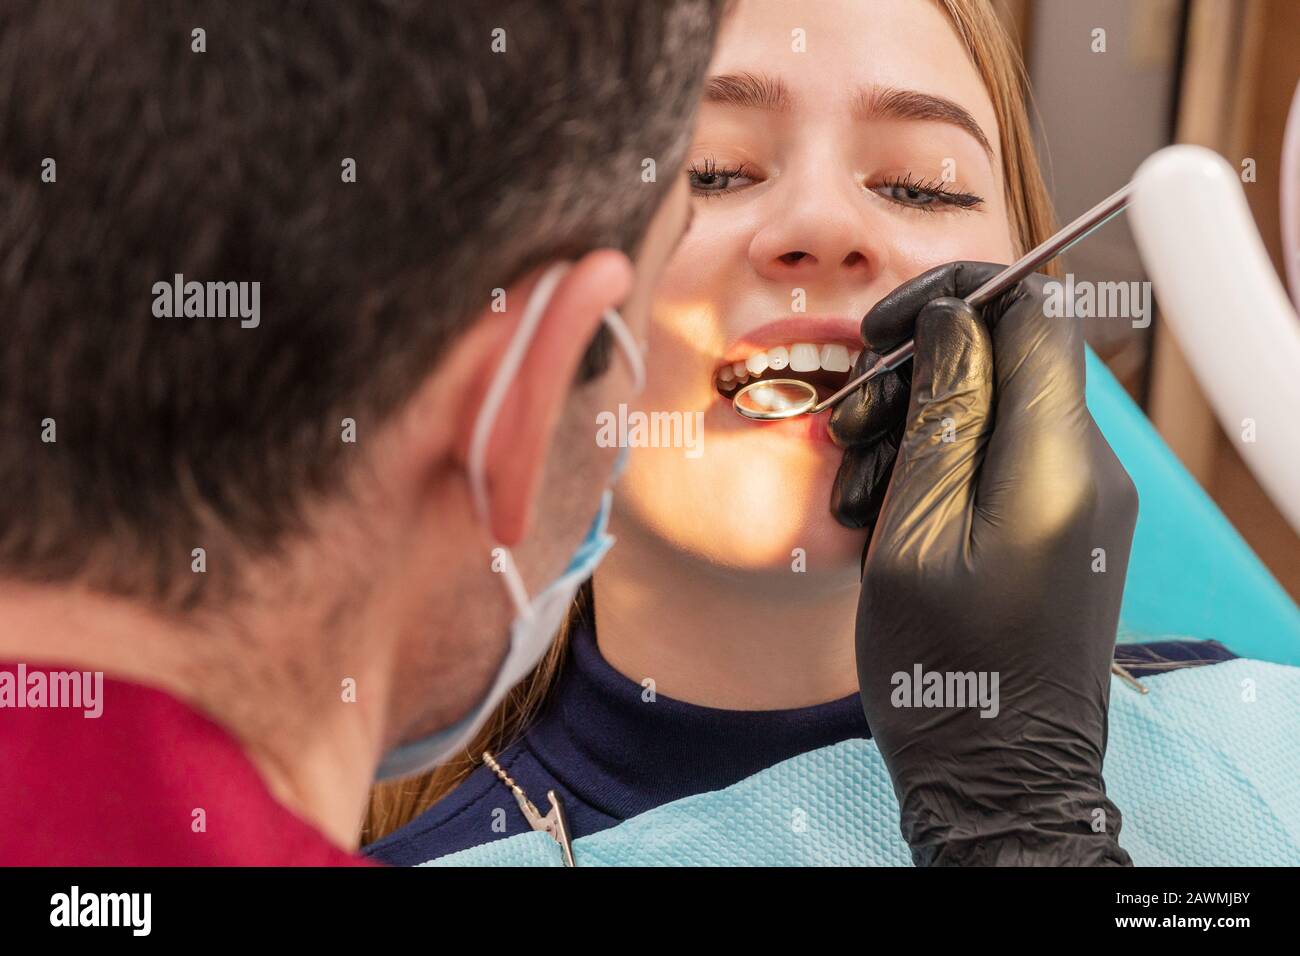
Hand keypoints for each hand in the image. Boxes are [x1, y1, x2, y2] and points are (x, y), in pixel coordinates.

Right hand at [829, 261, 1137, 865]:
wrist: (998, 778)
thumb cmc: (946, 671)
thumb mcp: (914, 532)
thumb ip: (943, 414)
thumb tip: (957, 318)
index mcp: (1054, 463)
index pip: (1034, 315)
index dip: (956, 299)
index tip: (883, 328)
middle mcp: (1086, 470)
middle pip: (1008, 360)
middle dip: (917, 375)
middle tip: (847, 424)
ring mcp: (1078, 501)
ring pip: (996, 411)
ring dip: (915, 429)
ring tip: (855, 492)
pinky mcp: (1060, 528)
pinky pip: (1001, 462)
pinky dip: (938, 471)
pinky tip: (885, 518)